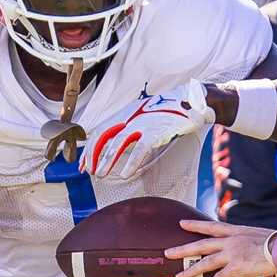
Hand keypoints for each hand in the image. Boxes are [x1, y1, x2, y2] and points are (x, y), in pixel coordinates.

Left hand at [80, 78, 216, 179]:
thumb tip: (120, 141)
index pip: (100, 131)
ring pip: (117, 144)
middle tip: (89, 171)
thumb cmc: (170, 110)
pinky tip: (124, 174)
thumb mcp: (145, 113)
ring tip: (100, 175)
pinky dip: (130, 163)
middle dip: (93, 155)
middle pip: (103, 136)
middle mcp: (130, 116)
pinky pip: (139, 150)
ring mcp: (142, 124)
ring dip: (106, 161)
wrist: (192, 101)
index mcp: (125, 112)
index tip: (84, 163)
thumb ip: (132, 124)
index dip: (90, 148)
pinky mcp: (156, 132)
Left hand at [167, 219, 276, 276]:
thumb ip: (245, 237)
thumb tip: (244, 237)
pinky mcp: (238, 266)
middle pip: (201, 244)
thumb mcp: (257, 233)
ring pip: (206, 262)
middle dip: (183, 249)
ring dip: (190, 270)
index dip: (195, 225)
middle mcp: (231, 240)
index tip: (181, 223)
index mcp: (235, 231)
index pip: (210, 227)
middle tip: (167, 252)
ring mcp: (233, 253)